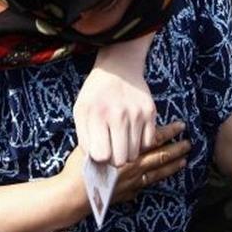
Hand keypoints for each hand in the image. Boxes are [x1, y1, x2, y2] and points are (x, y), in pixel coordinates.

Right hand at [57, 129, 191, 211]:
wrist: (71, 197)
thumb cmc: (78, 168)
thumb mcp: (92, 144)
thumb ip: (107, 136)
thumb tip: (118, 124)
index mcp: (128, 153)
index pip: (154, 140)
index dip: (169, 132)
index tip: (181, 126)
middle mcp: (134, 169)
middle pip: (161, 157)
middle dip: (176, 150)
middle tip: (189, 143)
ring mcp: (132, 184)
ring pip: (157, 173)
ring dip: (172, 166)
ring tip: (183, 161)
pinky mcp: (127, 194)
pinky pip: (146, 185)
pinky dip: (156, 181)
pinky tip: (161, 179)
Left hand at [75, 43, 157, 166]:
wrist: (119, 69)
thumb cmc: (96, 93)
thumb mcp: (80, 111)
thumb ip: (84, 138)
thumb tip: (94, 162)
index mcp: (97, 115)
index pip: (101, 155)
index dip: (99, 158)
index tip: (99, 151)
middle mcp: (118, 115)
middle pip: (120, 159)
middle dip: (114, 159)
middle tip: (111, 149)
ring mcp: (137, 114)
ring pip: (135, 153)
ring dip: (127, 152)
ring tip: (120, 140)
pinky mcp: (151, 112)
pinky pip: (149, 142)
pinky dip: (140, 143)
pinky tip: (132, 134)